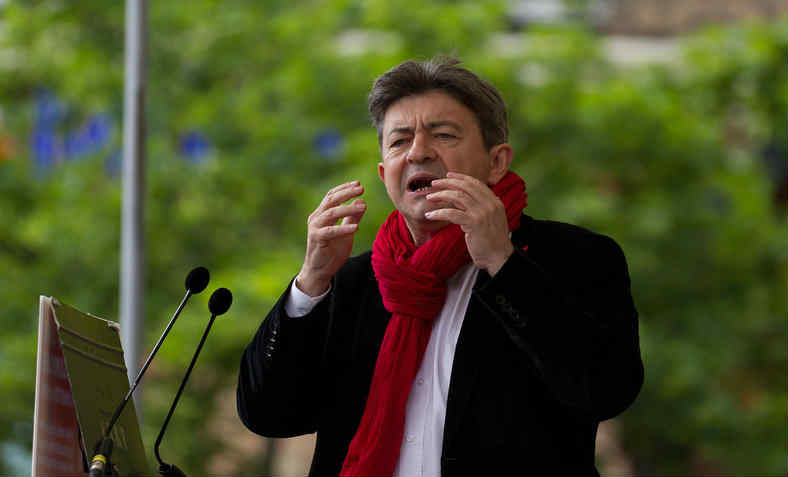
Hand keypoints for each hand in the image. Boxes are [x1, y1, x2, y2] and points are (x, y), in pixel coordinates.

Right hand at [297, 181, 365, 295]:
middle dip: (347, 193)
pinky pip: (331, 231)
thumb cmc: (332, 251)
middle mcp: (316, 218)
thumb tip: (361, 201)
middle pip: (331, 200)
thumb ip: (352, 217)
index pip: (331, 196)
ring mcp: (315, 228)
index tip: (358, 184)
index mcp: (322, 214)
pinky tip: (356, 228)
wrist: (320, 271)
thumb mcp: (346, 232)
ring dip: (348, 209)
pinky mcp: (316, 239)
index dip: (344, 188)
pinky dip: (343, 228)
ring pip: (331, 213)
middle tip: (361, 189)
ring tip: (363, 206)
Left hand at [424, 172, 513, 275]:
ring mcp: (483, 213)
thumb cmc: (491, 241)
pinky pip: (452, 213)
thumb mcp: (487, 219)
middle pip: (465, 187)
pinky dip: (439, 213)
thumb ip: (476, 207)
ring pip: (458, 197)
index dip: (461, 178)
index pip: (476, 184)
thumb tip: (457, 199)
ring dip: (441, 195)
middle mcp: (490, 204)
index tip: (448, 176)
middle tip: (434, 183)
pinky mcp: (474, 223)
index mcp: (495, 202)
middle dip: (447, 183)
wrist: (499, 257)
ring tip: (430, 198)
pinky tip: (430, 215)